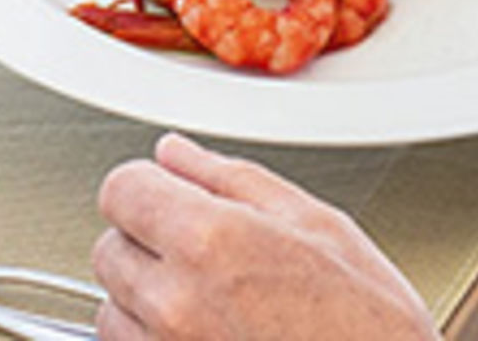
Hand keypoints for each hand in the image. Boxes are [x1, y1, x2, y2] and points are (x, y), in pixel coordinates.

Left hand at [93, 132, 437, 340]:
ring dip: (146, 300)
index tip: (166, 195)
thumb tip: (176, 153)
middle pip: (109, 249)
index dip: (146, 187)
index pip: (120, 189)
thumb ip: (229, 179)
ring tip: (211, 304)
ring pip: (113, 310)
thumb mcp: (314, 224)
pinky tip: (208, 334)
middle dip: (147, 242)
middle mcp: (176, 302)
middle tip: (204, 255)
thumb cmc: (368, 325)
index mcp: (209, 240)